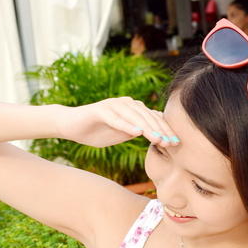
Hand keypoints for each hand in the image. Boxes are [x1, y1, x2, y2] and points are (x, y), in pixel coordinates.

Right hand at [54, 98, 178, 148]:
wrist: (71, 126)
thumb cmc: (96, 131)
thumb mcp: (120, 134)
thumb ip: (136, 132)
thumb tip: (157, 136)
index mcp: (132, 109)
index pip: (153, 118)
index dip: (165, 130)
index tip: (176, 144)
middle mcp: (125, 104)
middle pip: (147, 116)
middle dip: (161, 130)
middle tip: (172, 143)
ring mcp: (113, 105)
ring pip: (135, 117)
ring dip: (148, 128)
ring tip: (158, 139)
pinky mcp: (100, 110)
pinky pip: (116, 119)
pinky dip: (127, 125)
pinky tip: (137, 133)